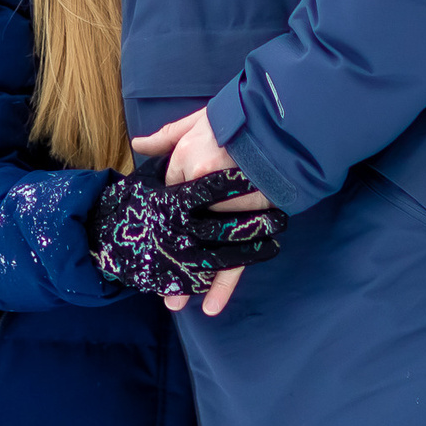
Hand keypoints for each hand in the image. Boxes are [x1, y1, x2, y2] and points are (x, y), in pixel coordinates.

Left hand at [132, 110, 272, 315]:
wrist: (286, 122)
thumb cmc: (240, 118)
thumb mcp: (198, 119)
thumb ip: (167, 135)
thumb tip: (139, 144)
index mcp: (188, 161)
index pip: (168, 190)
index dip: (167, 203)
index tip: (165, 213)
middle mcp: (203, 189)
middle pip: (178, 227)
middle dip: (165, 250)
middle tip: (150, 275)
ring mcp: (227, 210)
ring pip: (202, 248)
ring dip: (189, 277)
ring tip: (173, 302)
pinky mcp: (249, 225)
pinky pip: (234, 261)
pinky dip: (223, 286)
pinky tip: (211, 307)